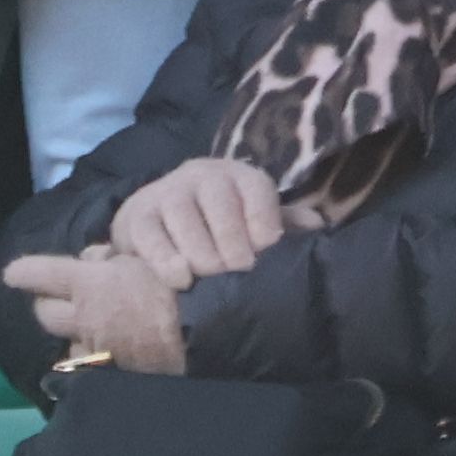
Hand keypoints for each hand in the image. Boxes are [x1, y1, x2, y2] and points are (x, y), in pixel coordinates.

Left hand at [0, 246, 189, 373]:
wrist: (207, 331)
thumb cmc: (181, 284)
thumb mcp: (148, 255)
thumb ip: (115, 258)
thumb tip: (97, 258)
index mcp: (90, 283)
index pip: (42, 274)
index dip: (25, 272)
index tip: (12, 274)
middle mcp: (85, 318)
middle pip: (46, 313)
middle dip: (46, 302)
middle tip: (56, 297)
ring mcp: (97, 349)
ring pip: (67, 342)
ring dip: (72, 332)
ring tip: (86, 326)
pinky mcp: (113, 372)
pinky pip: (91, 363)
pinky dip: (93, 354)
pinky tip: (107, 351)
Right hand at [106, 154, 291, 289]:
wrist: (158, 219)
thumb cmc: (219, 226)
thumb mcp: (253, 221)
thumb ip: (285, 224)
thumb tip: (318, 227)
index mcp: (239, 176)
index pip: (255, 188)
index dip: (263, 219)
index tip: (267, 248)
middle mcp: (203, 177)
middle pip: (219, 202)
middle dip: (231, 241)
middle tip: (238, 270)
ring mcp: (166, 193)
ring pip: (183, 216)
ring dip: (200, 252)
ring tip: (209, 277)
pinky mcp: (136, 215)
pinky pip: (149, 235)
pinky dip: (165, 259)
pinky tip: (180, 279)